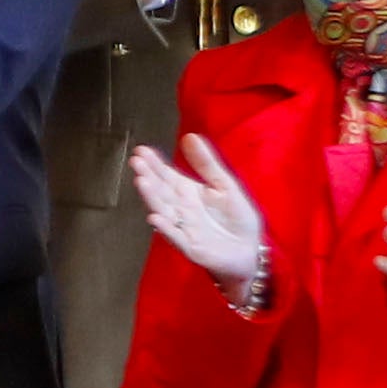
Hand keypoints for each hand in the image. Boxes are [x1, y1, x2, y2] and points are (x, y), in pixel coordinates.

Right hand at [126, 130, 272, 296]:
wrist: (250, 251)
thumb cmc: (237, 219)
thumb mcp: (225, 185)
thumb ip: (207, 164)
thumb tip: (190, 136)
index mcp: (188, 192)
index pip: (167, 175)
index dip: (155, 163)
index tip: (141, 150)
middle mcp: (181, 209)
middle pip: (161, 190)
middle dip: (148, 176)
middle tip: (136, 161)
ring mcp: (183, 228)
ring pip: (164, 210)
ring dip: (152, 197)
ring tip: (141, 181)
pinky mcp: (190, 247)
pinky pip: (176, 236)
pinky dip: (165, 228)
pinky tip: (155, 217)